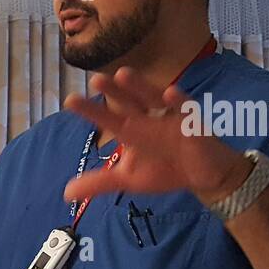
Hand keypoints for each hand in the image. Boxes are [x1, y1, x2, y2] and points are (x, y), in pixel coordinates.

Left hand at [61, 67, 250, 204]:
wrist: (202, 177)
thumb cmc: (163, 170)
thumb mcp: (128, 179)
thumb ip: (99, 182)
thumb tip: (66, 193)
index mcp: (131, 129)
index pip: (108, 117)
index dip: (91, 110)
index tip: (70, 101)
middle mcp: (148, 119)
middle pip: (128, 101)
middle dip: (114, 90)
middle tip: (95, 80)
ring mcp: (170, 118)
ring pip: (154, 97)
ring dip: (140, 86)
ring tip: (123, 74)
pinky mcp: (194, 123)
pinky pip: (187, 110)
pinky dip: (180, 102)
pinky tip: (171, 93)